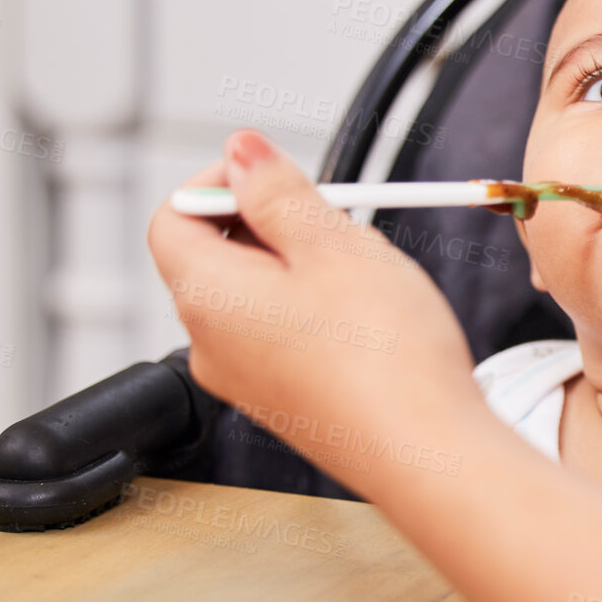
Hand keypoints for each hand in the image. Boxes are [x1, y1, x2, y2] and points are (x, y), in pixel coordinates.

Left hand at [147, 131, 486, 493]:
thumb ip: (278, 192)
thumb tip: (240, 152)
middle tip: (337, 217)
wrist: (425, 450)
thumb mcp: (333, 245)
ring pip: (254, 294)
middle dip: (272, 222)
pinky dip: (314, 308)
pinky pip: (281, 334)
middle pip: (215, 254)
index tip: (277, 172)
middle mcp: (211, 342)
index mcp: (207, 295)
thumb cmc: (384, 357)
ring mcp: (245, 378)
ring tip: (361, 270)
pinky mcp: (284, 400)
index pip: (176, 216)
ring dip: (300, 265)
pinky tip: (368, 314)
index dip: (221, 182)